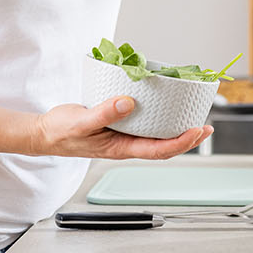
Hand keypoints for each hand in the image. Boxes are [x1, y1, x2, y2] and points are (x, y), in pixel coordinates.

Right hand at [31, 98, 212, 159]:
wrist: (46, 133)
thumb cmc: (61, 132)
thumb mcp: (81, 122)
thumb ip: (104, 114)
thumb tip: (127, 102)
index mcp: (120, 148)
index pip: (158, 150)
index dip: (181, 143)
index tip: (197, 131)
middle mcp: (126, 144)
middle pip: (164, 146)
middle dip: (187, 139)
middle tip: (206, 125)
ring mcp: (123, 136)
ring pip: (156, 136)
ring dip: (176, 129)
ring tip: (193, 117)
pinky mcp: (119, 125)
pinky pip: (145, 125)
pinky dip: (159, 118)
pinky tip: (165, 107)